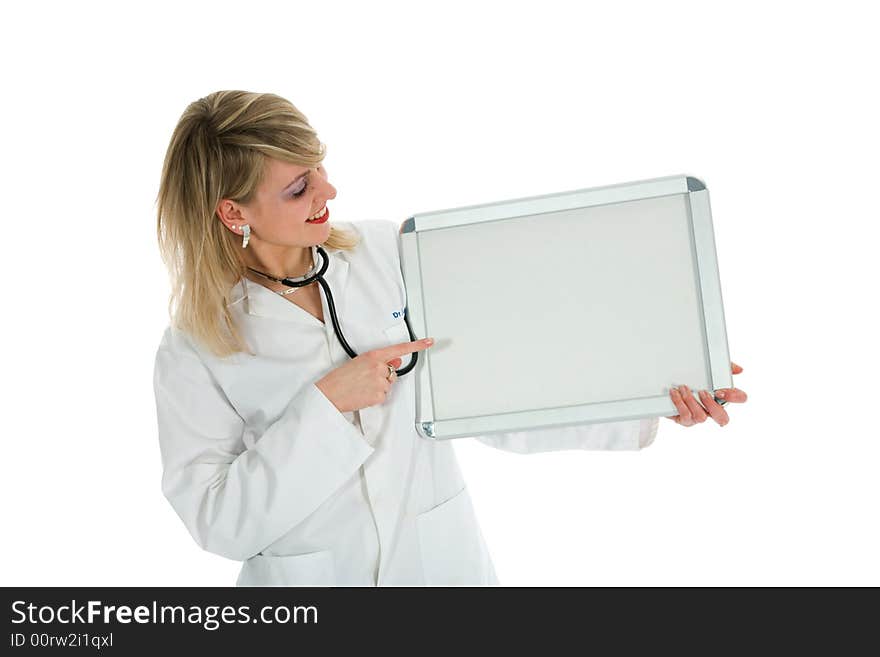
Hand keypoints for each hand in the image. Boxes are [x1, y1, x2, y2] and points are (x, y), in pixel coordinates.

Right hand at [316, 338, 433, 412]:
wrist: (329, 393)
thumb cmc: (340, 378)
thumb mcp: (359, 362)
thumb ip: (379, 361)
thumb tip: (396, 362)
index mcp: (373, 356)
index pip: (399, 349)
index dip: (416, 345)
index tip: (429, 342)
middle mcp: (379, 367)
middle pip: (393, 373)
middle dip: (383, 377)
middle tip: (365, 379)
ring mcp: (380, 382)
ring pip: (388, 385)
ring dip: (378, 387)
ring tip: (361, 387)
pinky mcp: (379, 396)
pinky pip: (383, 396)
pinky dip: (375, 397)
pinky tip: (363, 394)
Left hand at [665, 361, 747, 426]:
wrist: (669, 383)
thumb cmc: (693, 377)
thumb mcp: (708, 368)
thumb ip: (723, 367)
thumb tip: (738, 369)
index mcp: (722, 395)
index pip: (739, 398)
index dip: (734, 397)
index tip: (720, 390)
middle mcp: (712, 408)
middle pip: (723, 418)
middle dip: (712, 405)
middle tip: (702, 392)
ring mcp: (699, 416)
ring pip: (701, 417)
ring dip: (691, 401)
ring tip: (683, 387)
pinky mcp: (685, 420)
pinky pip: (685, 416)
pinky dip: (679, 403)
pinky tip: (675, 392)